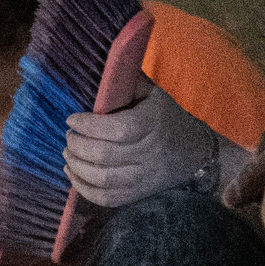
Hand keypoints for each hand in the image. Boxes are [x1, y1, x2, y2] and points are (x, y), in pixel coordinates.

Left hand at [63, 83, 218, 207]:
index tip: (72, 119)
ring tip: (68, 153)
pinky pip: (107, 199)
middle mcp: (150, 152)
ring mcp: (145, 177)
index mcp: (153, 123)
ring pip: (103, 179)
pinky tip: (73, 173)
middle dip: (78, 145)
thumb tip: (97, 66)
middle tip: (69, 136)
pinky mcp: (139, 194)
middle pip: (105, 155)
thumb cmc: (167, 118)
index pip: (118, 129)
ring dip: (77, 166)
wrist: (196, 154)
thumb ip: (127, 81)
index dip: (89, 125)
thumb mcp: (153, 94)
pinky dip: (84, 189)